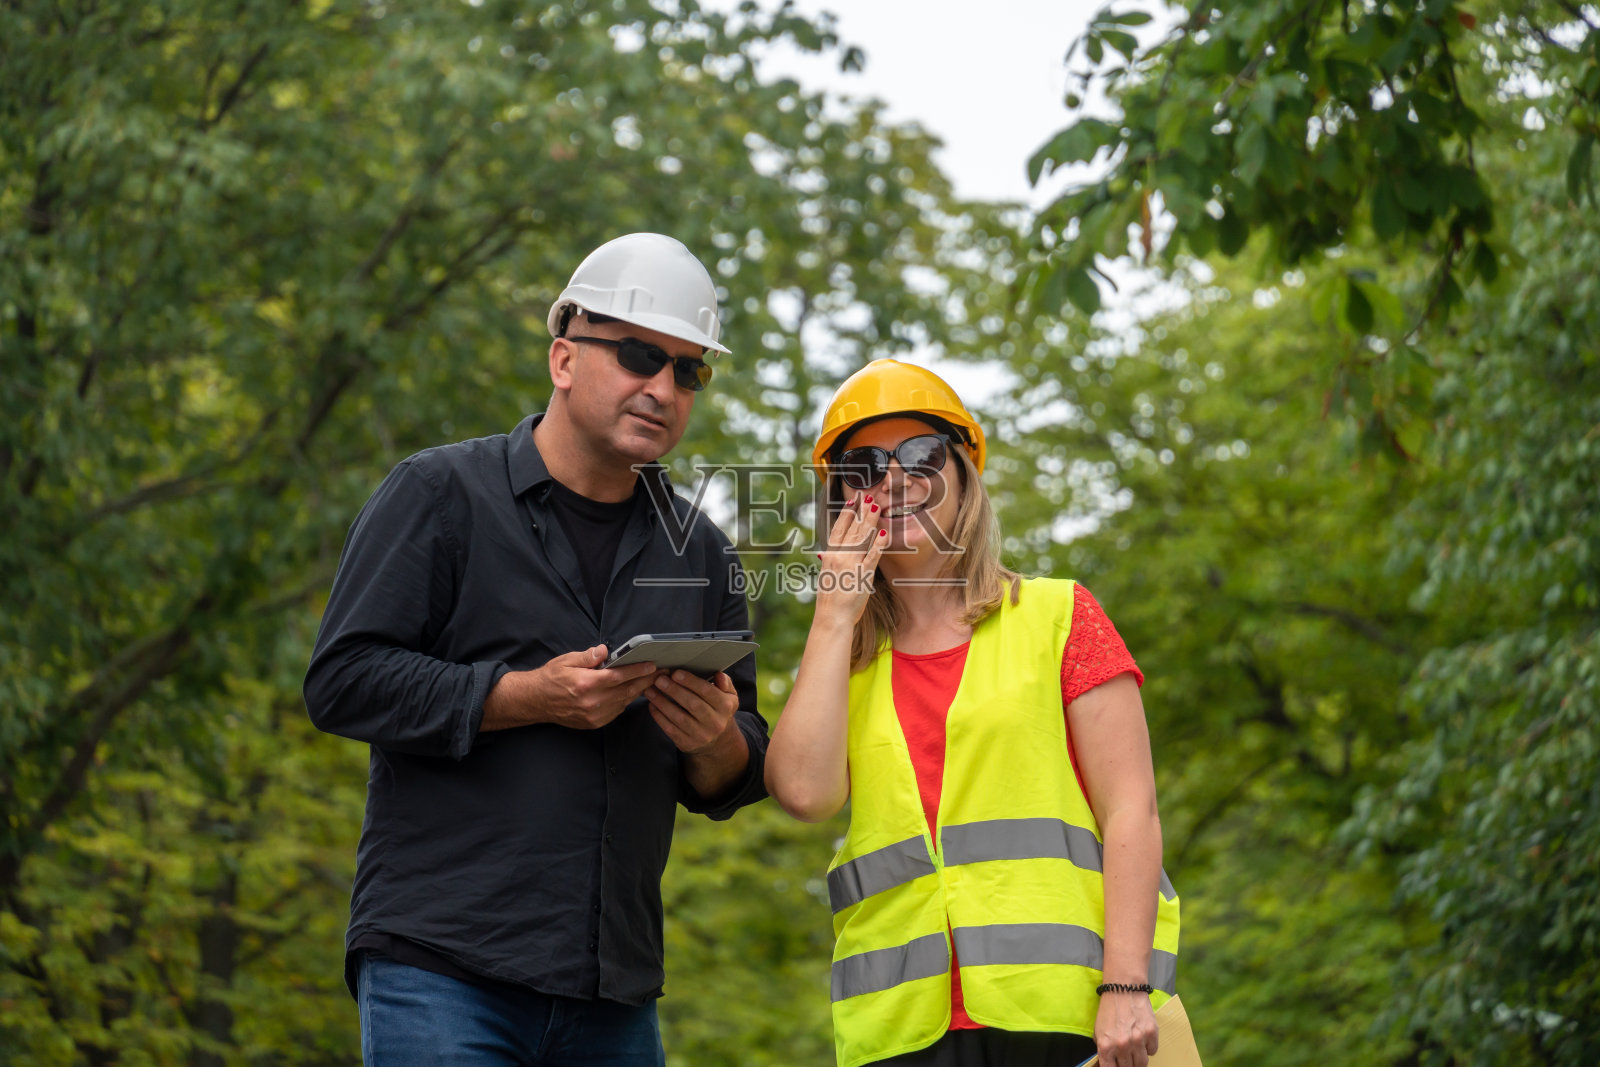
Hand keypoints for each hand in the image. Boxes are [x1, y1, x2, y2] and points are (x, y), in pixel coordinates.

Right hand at [489, 645, 659, 730]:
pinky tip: (632, 692)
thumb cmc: (551, 678)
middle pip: (626, 691)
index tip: (652, 665)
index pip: (618, 676)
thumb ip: (587, 656)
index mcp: (585, 684)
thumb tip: (604, 651)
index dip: (637, 671)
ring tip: (651, 681)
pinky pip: (616, 711)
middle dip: (645, 681)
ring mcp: (594, 715)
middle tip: (660, 673)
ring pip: (624, 702)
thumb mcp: (566, 661)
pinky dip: (626, 701)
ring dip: (638, 692)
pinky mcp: (594, 723)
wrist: (536, 702)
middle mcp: (592, 702)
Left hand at [644, 669, 739, 753]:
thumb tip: (718, 674)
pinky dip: (659, 717)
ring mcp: (701, 735)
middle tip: (659, 680)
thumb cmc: (718, 710)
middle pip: (693, 704)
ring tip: (651, 690)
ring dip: (662, 703)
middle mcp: (715, 723)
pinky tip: (652, 705)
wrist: (718, 741)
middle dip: (674, 690)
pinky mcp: (688, 744)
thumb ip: (725, 682)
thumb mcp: (729, 696)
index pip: (707, 691)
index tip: (675, 673)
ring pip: (679, 717)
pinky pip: (670, 729)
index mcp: (726, 707)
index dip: (690, 682)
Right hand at [815, 493, 887, 626]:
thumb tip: (824, 552)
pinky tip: (884, 533)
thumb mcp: (826, 576)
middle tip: (868, 496)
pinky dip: (878, 544)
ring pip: (862, 538)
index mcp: (830, 555)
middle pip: (852, 529)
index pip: (839, 529)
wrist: (832, 617)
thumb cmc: (830, 599)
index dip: (846, 514)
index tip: (853, 502)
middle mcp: (839, 556)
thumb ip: (828, 562)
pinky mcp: (862, 575)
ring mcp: (851, 564)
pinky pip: (872, 556)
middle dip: (861, 511)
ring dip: (870, 521)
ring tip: (877, 506)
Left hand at [1094, 989, 1158, 1066]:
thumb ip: (1104, 1050)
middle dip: (1127, 1064)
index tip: (1117, 1065)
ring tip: (1135, 1048)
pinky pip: (1153, 1051)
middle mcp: (1122, 1046)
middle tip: (1126, 1056)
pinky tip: (1143, 1038)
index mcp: (1106, 1046)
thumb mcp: (1099, 1031)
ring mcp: (1138, 1040)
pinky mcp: (1151, 1033)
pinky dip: (1148, 1047)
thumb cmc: (1109, 1009)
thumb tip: (1108, 1064)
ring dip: (1139, 1058)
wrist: (1124, 988)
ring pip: (1142, 1063)